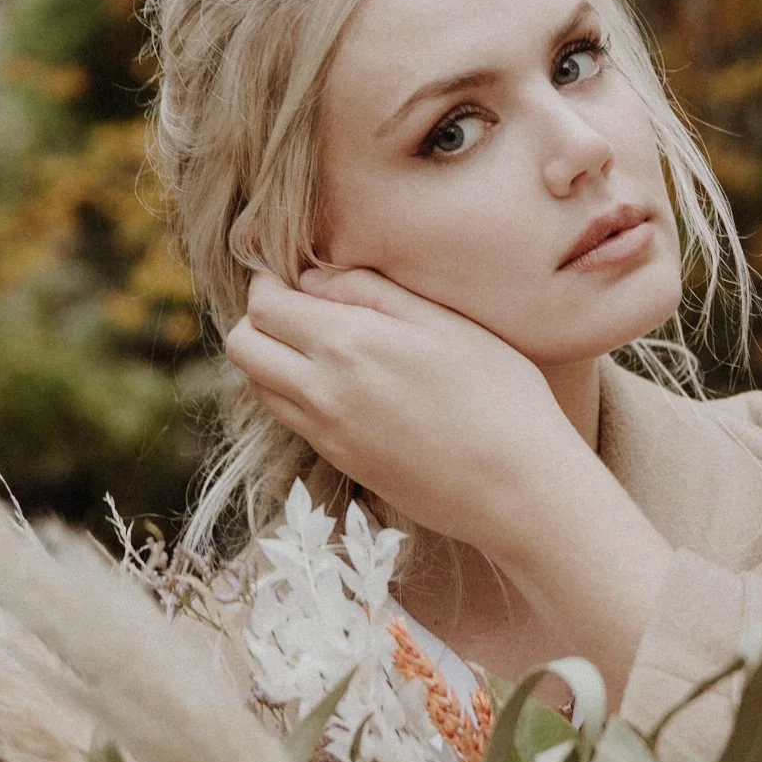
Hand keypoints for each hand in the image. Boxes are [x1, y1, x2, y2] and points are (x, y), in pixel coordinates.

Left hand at [225, 266, 674, 691]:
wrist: (518, 489)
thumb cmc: (500, 395)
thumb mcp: (446, 323)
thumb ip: (373, 292)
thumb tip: (314, 279)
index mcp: (348, 343)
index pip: (264, 305)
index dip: (269, 281)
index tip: (293, 273)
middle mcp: (322, 390)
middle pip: (244, 347)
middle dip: (259, 318)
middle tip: (301, 306)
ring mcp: (326, 433)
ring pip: (258, 385)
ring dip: (272, 358)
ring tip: (318, 343)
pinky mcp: (339, 463)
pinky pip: (289, 418)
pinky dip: (293, 392)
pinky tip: (340, 383)